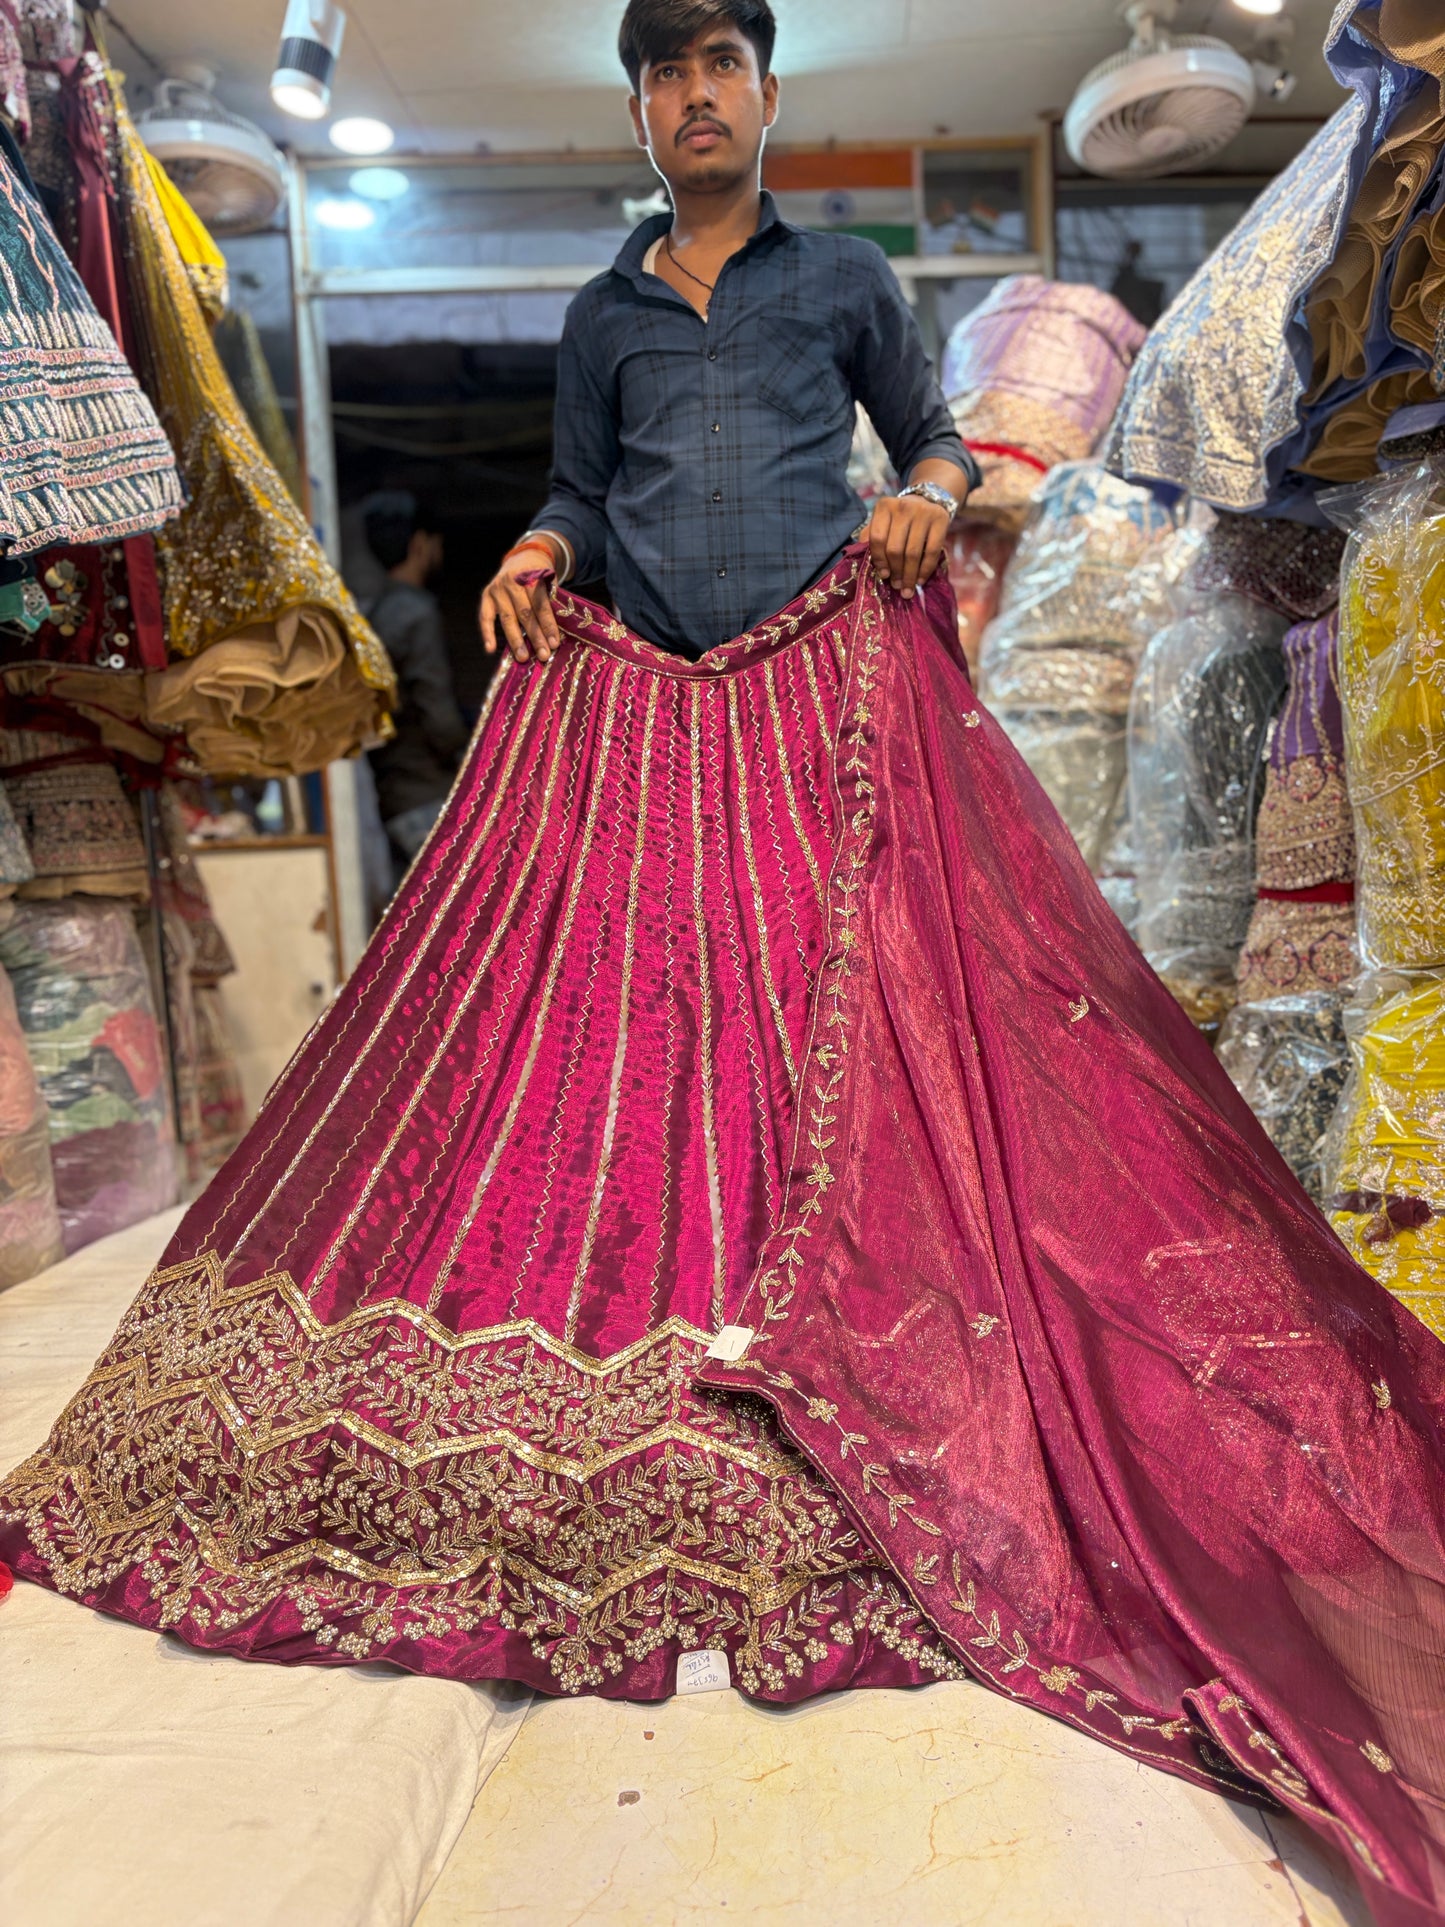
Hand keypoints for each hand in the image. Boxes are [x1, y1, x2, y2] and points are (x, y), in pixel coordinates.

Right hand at [479, 541, 562, 663]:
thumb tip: (554, 635)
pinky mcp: (486, 595)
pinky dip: (487, 633)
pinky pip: (485, 617)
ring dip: (516, 640)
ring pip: (508, 618)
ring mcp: (497, 588)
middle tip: (543, 655)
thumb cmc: (540, 576)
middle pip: (525, 613)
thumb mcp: (549, 582)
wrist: (523, 558)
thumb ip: (551, 602)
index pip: (540, 604)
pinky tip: (490, 649)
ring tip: (523, 658)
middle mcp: (512, 581)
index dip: (548, 625)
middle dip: (535, 636)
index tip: (555, 643)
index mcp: (531, 576)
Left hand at [868, 494, 949, 598]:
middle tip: (896, 586)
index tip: (883, 575)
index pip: (877, 538)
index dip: (879, 560)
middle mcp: (903, 506)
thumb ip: (871, 537)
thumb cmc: (900, 519)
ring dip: (909, 575)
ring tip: (907, 589)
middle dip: (895, 572)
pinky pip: (932, 552)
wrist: (928, 501)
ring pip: (913, 553)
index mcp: (884, 506)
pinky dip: (925, 570)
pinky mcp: (940, 520)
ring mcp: (923, 512)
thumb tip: (863, 561)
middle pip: (895, 548)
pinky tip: (920, 580)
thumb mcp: (883, 521)